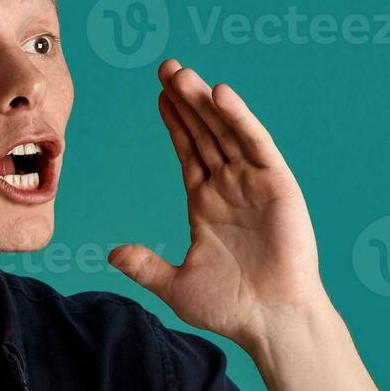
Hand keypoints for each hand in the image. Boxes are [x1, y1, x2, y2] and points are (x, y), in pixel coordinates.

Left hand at [109, 59, 330, 349]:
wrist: (271, 322)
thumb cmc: (231, 309)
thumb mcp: (176, 285)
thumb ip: (145, 266)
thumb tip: (112, 254)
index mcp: (206, 204)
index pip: (188, 152)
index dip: (174, 122)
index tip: (159, 95)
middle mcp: (230, 188)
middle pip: (204, 133)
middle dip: (186, 100)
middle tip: (166, 67)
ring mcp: (254, 184)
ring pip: (226, 131)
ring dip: (206, 101)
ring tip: (183, 72)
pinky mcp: (277, 185)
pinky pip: (256, 144)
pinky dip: (240, 118)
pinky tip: (221, 95)